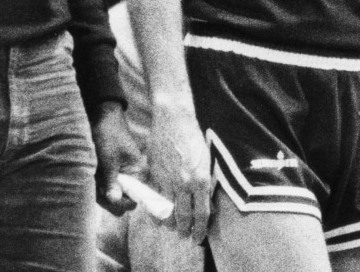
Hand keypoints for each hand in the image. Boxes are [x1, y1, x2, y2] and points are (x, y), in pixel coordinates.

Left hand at [92, 103, 143, 215]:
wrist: (101, 115)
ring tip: (94, 175)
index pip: (134, 197)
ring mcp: (117, 173)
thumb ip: (112, 182)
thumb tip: (115, 201)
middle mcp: (129, 175)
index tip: (108, 198)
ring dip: (99, 189)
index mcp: (136, 171)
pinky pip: (102, 184)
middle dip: (107, 196)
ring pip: (109, 193)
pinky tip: (92, 174)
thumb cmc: (108, 135)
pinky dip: (95, 183)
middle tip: (98, 185)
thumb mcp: (109, 160)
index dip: (122, 202)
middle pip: (120, 198)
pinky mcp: (107, 170)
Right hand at [147, 108, 211, 242]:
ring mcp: (167, 180)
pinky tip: (158, 216)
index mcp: (201, 180)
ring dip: (170, 224)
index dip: (200, 230)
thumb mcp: (206, 161)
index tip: (198, 238)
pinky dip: (155, 211)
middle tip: (185, 236)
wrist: (174, 120)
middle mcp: (185, 183)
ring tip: (172, 228)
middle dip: (184, 231)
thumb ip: (205, 183)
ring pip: (167, 211)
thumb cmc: (194, 138)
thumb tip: (206, 202)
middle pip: (184, 217)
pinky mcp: (154, 175)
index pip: (202, 214)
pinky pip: (153, 199)